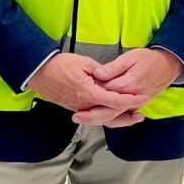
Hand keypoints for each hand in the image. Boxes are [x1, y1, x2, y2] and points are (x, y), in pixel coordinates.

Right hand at [27, 51, 141, 121]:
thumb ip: (102, 73)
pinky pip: (93, 116)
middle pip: (111, 116)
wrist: (40, 71)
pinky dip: (106, 117)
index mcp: (90, 93)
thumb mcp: (85, 63)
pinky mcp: (74, 108)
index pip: (116, 101)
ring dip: (117, 120)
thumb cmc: (60, 65)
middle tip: (140, 114)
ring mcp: (79, 108)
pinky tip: (113, 114)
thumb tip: (112, 80)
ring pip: (102, 119)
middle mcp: (85, 105)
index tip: (143, 98)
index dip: (131, 100)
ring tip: (131, 118)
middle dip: (127, 116)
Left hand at [76, 46, 183, 124]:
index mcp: (129, 85)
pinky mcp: (136, 105)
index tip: (80, 92)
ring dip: (99, 120)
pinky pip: (122, 116)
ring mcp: (135, 104)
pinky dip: (110, 119)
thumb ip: (113, 68)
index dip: (92, 93)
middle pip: (109, 111)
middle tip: (77, 116)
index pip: (107, 93)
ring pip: (115, 117)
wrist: (168, 65)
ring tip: (84, 119)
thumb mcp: (130, 58)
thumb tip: (98, 74)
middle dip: (92, 115)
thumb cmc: (150, 60)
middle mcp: (132, 98)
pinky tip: (98, 118)